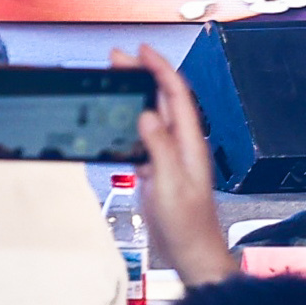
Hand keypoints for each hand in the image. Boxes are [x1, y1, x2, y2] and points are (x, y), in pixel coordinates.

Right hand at [111, 45, 236, 286]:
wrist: (191, 253)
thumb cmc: (186, 225)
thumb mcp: (170, 184)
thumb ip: (159, 148)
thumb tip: (147, 114)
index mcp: (191, 144)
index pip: (177, 95)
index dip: (160, 69)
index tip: (140, 51)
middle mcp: (183, 145)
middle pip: (164, 99)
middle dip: (143, 74)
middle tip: (116, 60)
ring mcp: (171, 156)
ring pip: (153, 115)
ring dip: (135, 95)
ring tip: (114, 81)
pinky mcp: (159, 169)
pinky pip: (144, 136)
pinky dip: (129, 121)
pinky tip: (115, 120)